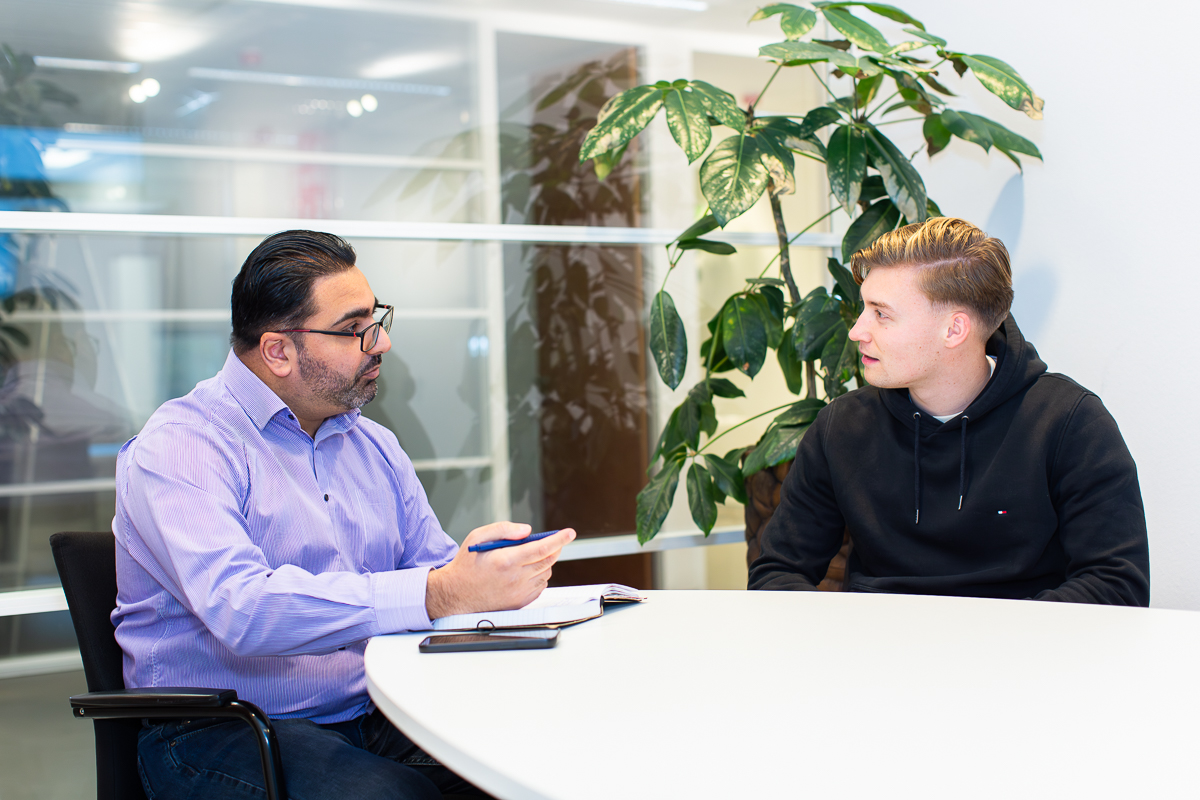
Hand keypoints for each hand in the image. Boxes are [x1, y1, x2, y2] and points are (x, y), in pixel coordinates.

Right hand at [425, 522, 575, 619]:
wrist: (455, 594)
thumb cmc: (466, 564)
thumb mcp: (477, 537)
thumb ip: (503, 529)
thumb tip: (527, 531)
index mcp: (506, 561)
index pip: (542, 548)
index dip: (559, 539)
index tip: (569, 532)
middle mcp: (515, 579)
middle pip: (548, 560)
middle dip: (554, 547)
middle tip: (551, 540)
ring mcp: (519, 593)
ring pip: (546, 573)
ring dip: (545, 561)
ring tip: (528, 557)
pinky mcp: (520, 602)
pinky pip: (540, 586)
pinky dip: (539, 575)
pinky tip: (525, 571)